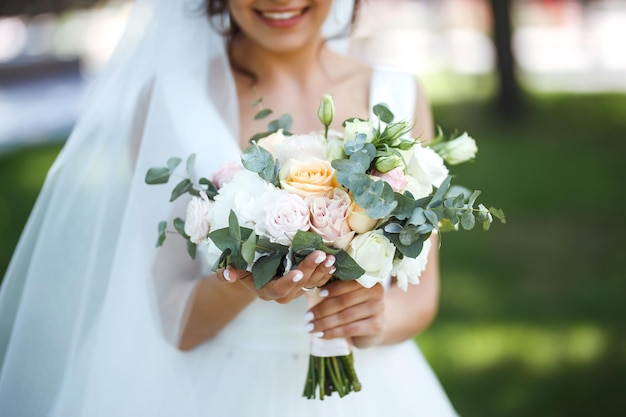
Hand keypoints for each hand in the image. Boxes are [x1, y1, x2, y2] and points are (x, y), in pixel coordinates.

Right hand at [215, 250, 335, 303]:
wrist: (253, 276)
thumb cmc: (242, 271)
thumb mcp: (233, 270)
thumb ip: (228, 273)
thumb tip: (228, 274)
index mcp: (266, 291)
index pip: (279, 289)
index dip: (288, 282)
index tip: (297, 273)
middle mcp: (283, 295)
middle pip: (299, 284)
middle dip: (310, 269)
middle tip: (321, 255)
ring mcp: (295, 292)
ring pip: (311, 284)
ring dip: (322, 271)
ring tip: (331, 258)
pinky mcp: (304, 286)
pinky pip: (318, 282)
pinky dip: (326, 274)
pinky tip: (333, 263)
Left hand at [305, 280, 384, 348]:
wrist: (373, 324)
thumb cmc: (355, 304)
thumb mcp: (348, 292)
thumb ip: (334, 287)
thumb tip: (309, 285)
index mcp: (367, 278)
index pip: (348, 282)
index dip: (333, 288)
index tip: (318, 294)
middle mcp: (376, 291)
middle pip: (344, 301)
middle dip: (322, 309)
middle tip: (307, 316)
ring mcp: (378, 309)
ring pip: (345, 316)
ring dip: (324, 323)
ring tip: (310, 327)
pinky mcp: (376, 326)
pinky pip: (349, 329)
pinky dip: (332, 333)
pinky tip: (321, 335)